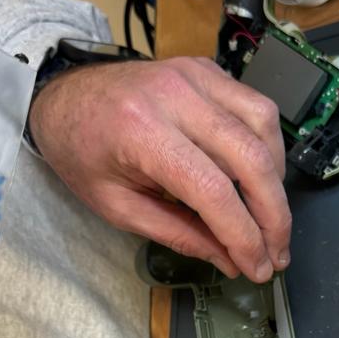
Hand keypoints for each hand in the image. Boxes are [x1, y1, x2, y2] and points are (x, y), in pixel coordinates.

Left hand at [28, 56, 289, 282]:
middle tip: (277, 253)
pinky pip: (255, 107)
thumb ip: (178, 234)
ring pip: (264, 126)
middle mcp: (174, 95)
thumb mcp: (117, 208)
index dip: (244, 236)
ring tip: (269, 217)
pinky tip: (259, 177)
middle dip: (274, 215)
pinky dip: (267, 147)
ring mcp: (194, 75)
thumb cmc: (80, 153)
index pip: (213, 190)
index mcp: (141, 132)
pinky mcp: (206, 69)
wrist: (61, 96)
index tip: (258, 268)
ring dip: (276, 179)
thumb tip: (230, 260)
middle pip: (251, 158)